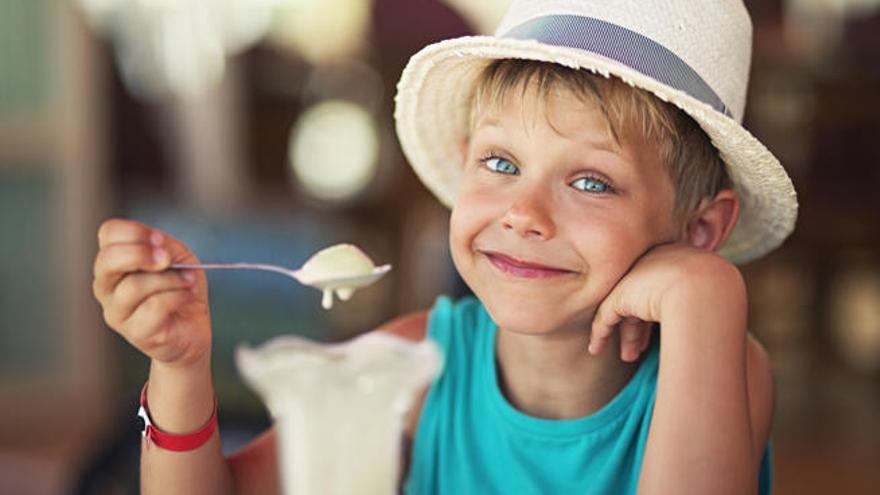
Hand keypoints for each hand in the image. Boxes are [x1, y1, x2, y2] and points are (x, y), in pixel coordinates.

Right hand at [92, 218, 211, 367]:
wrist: (193, 329)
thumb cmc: (181, 289)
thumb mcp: (178, 258)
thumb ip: (164, 246)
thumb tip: (155, 243)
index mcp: (114, 263)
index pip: (108, 233)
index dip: (136, 231)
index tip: (160, 241)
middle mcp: (107, 287)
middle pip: (108, 260)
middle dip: (142, 254)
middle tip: (167, 259)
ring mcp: (117, 312)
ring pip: (135, 286)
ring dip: (171, 280)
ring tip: (188, 282)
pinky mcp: (136, 333)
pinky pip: (154, 307)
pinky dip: (178, 297)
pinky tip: (188, 297)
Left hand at [588, 243, 743, 358]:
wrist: (706, 291)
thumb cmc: (716, 295)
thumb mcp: (709, 294)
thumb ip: (698, 298)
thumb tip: (697, 313)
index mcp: (676, 257)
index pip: (660, 287)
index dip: (656, 313)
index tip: (655, 334)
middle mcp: (652, 263)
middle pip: (641, 297)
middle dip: (639, 327)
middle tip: (638, 350)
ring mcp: (635, 276)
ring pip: (623, 308)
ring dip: (625, 335)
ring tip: (627, 357)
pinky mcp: (621, 295)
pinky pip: (606, 316)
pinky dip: (600, 333)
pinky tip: (595, 348)